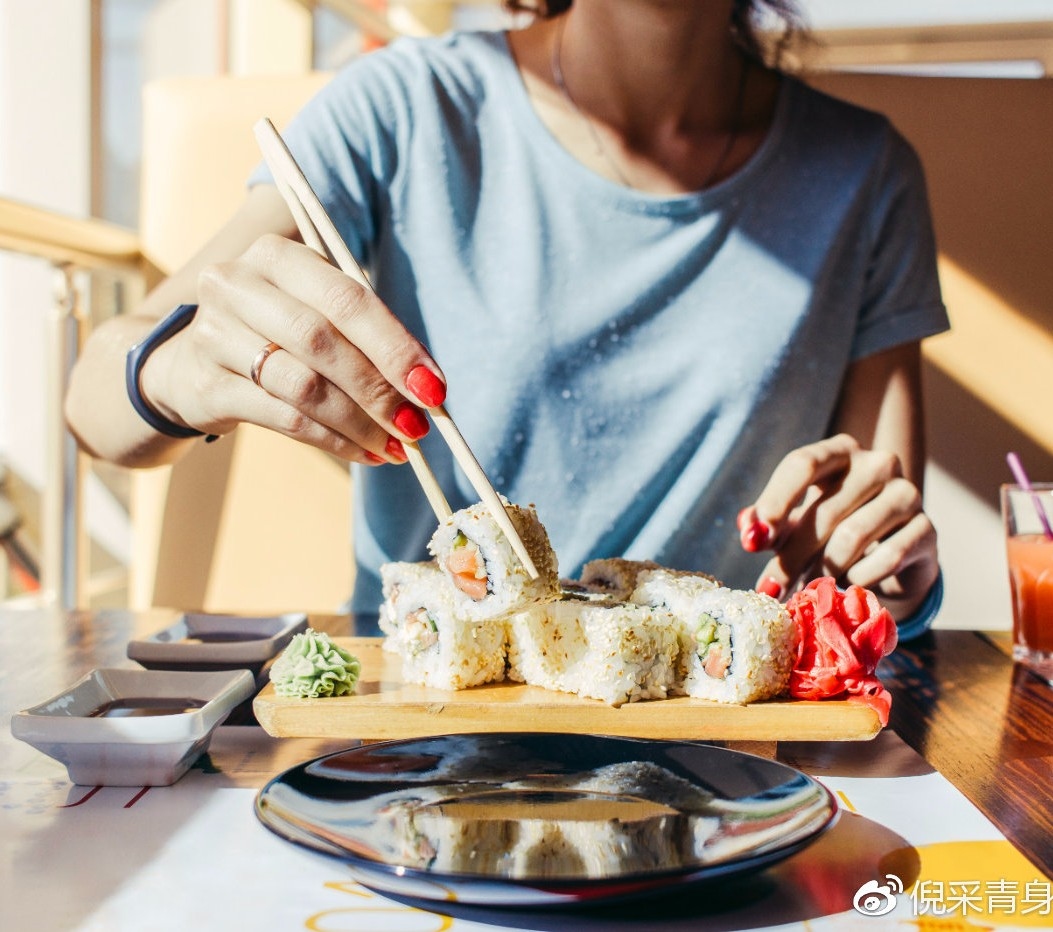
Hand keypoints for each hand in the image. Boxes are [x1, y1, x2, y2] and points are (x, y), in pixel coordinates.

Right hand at [137, 234, 445, 464]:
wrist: (189, 363)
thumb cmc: (276, 333)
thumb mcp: (316, 313)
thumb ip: (365, 338)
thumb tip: (427, 389)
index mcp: (276, 256)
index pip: (347, 299)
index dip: (395, 346)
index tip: (433, 388)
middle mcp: (238, 285)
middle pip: (323, 341)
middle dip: (380, 389)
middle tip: (418, 426)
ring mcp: (215, 335)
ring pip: (304, 385)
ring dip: (360, 423)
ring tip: (395, 446)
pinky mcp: (207, 385)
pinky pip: (284, 418)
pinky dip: (334, 440)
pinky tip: (364, 452)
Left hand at [737, 433, 938, 619]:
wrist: (891, 557)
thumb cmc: (832, 531)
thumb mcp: (796, 522)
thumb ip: (770, 522)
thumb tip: (748, 528)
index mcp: (838, 452)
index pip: (802, 464)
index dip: (775, 502)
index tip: (753, 540)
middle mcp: (876, 463)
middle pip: (825, 509)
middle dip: (791, 555)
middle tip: (771, 588)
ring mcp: (907, 493)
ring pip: (853, 536)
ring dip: (823, 571)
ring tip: (807, 591)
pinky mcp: (927, 528)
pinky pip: (886, 557)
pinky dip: (858, 579)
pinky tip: (846, 587)